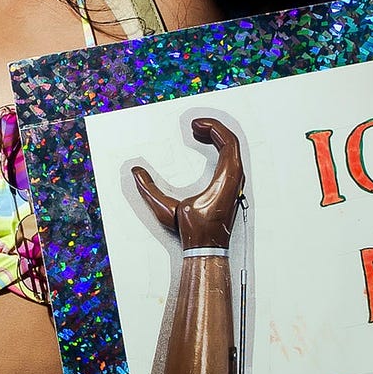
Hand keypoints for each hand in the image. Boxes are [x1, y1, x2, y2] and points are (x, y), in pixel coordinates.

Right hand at [132, 115, 245, 248]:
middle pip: (231, 143)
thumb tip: (136, 172)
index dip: (213, 128)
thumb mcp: (166, 209)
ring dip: (217, 139)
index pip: (228, 142)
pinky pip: (230, 160)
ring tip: (199, 134)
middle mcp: (235, 178)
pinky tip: (206, 149)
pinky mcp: (231, 187)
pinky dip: (219, 150)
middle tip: (195, 126)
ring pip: (232, 151)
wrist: (207, 249)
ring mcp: (235, 183)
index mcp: (226, 178)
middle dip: (213, 130)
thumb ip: (149, 190)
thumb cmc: (194, 230)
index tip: (195, 124)